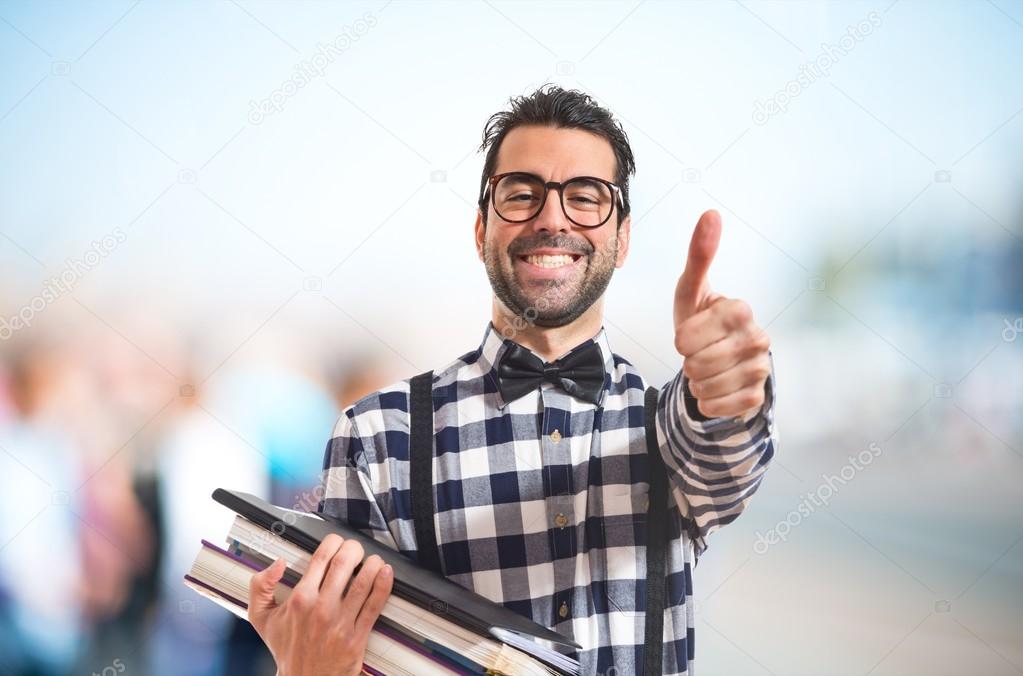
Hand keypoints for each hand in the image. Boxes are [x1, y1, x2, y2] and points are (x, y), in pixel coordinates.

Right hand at [249, 534, 393, 675]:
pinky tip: (386, 574)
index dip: (333, 542)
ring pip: (363, 582)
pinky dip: (383, 586)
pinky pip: (374, 605)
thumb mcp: (261, 618)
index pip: (321, 558)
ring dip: (373, 564)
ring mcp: (340, 622)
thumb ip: (261, 586)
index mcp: (300, 599)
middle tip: (357, 549)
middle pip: (344, 564)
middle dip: (354, 548)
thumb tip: (276, 563)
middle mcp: (321, 608)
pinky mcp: (356, 636)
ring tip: (374, 560)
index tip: (338, 541)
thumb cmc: (286, 649)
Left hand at [674, 210, 770, 418]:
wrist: (716, 359)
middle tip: (696, 353)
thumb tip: (711, 213)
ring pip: (707, 387)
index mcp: (740, 310)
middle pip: (696, 364)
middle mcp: (759, 338)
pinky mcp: (758, 396)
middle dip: (687, 362)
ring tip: (704, 370)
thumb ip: (700, 254)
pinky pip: (720, 407)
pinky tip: (714, 389)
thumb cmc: (700, 320)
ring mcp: (762, 368)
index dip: (680, 340)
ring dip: (696, 383)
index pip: (687, 338)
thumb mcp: (691, 291)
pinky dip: (709, 403)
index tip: (688, 334)